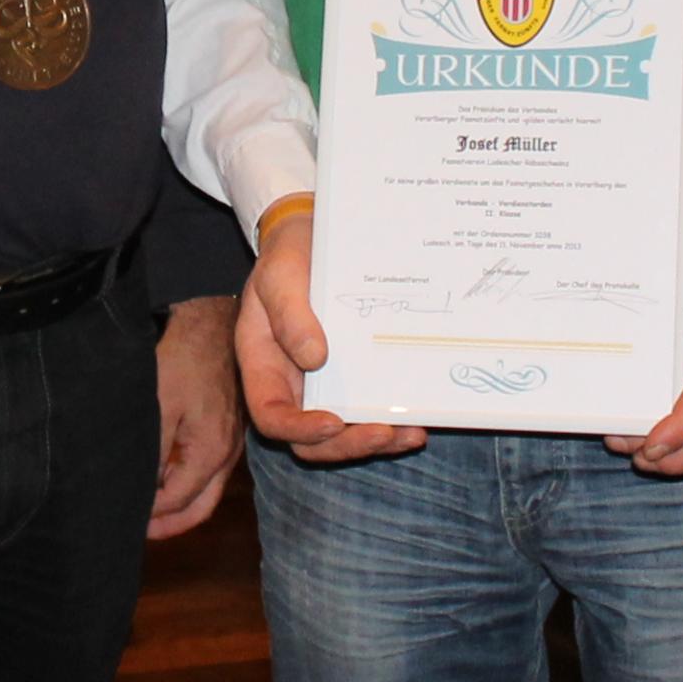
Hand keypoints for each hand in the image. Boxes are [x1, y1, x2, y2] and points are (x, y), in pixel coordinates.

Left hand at [148, 295, 244, 536]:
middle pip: (199, 506)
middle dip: (169, 523)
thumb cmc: (182, 358)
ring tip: (146, 505)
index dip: (150, 516)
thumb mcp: (158, 406)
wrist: (209, 318)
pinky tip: (163, 471)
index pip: (179, 502)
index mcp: (211, 452)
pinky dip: (185, 479)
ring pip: (206, 488)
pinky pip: (208, 466)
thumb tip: (142, 491)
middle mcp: (228, 453)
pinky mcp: (226, 425)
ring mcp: (231, 439)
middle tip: (138, 529)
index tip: (124, 518)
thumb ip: (151, 454)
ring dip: (177, 502)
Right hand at [234, 203, 424, 464]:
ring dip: (377, 441)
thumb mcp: (280, 275)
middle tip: (385, 433)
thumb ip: (289, 313)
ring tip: (412, 433)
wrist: (312, 237)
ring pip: (344, 433)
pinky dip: (393, 421)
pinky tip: (419, 419)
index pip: (271, 415)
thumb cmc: (288, 256)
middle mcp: (292, 384)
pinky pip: (369, 409)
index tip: (333, 422)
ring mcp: (324, 384)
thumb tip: (313, 358)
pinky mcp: (355, 377)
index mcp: (263, 365)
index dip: (299, 429)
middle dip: (348, 444)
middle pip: (312, 439)